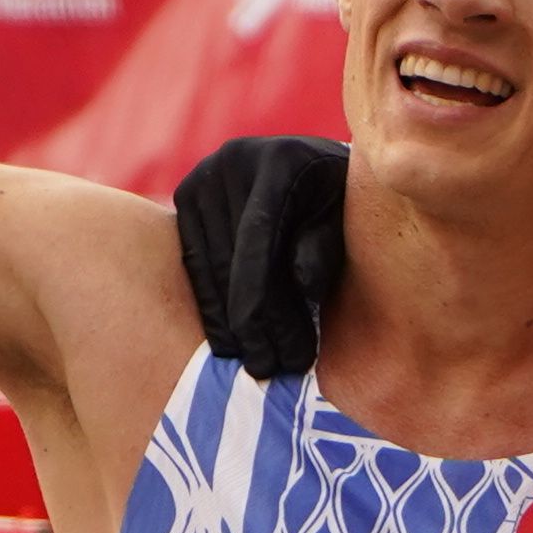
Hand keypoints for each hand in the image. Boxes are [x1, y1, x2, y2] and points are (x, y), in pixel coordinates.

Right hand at [170, 132, 345, 379]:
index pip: (260, 240)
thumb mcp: (346, 220)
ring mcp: (203, 177)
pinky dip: (211, 302)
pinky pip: (193, 260)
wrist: (316, 165)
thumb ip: (327, 247)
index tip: (274, 349)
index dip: (263, 302)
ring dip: (229, 320)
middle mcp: (232, 162)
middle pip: (232, 257)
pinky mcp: (186, 196)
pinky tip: (229, 341)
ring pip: (208, 264)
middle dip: (253, 321)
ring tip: (255, 363)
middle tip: (272, 370)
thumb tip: (305, 284)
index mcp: (278, 161)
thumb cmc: (341, 202)